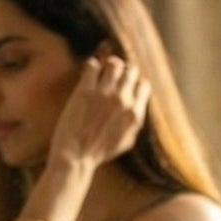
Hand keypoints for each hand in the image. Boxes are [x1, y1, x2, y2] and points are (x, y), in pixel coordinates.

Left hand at [47, 54, 150, 173]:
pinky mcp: (85, 90)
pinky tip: (88, 73)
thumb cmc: (100, 152)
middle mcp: (123, 100)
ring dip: (108, 65)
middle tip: (114, 73)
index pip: (144, 85)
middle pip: (130, 70)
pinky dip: (92, 65)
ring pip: (113, 64)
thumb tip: (138, 108)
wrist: (76, 156)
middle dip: (124, 70)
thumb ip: (135, 123)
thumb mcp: (127, 142)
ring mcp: (104, 94)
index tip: (128, 84)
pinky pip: (93, 65)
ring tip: (101, 71)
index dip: (136, 82)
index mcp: (135, 114)